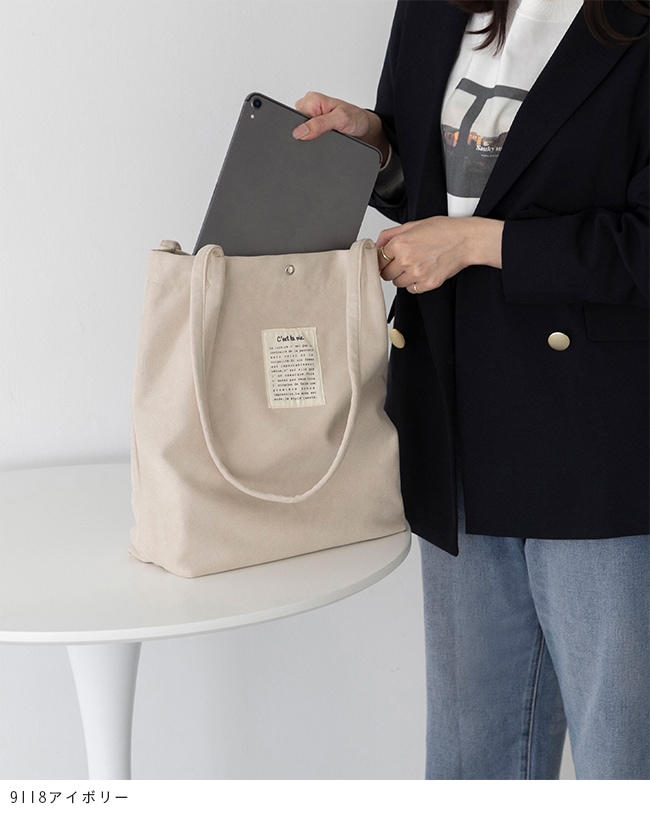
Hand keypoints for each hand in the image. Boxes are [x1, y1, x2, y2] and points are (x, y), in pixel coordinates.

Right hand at [293, 91, 389, 164]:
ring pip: (302, 134)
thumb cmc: (356, 118)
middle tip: (326, 133)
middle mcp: (309, 107)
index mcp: (311, 99)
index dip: (301, 128)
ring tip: (328, 134)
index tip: (314, 134)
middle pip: (298, 126)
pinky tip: (325, 139)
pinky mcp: (314, 127)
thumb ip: (319, 124)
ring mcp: (311, 118)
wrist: (364, 128)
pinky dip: (315, 142)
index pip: (296, 116)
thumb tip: (300, 132)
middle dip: (308, 135)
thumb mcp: (340, 119)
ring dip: (313, 139)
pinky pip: (308, 137)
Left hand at [377, 216, 503, 292]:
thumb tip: (377, 244)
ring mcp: (416, 274)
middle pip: (385, 274)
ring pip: (397, 283)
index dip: (383, 259)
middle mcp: (406, 260)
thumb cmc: (443, 230)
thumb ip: (390, 234)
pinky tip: (423, 271)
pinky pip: (412, 289)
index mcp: (400, 244)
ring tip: (416, 264)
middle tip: (404, 261)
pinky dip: (415, 283)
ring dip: (403, 276)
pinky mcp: (427, 284)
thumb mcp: (413, 225)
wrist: (466, 240)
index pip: (378, 260)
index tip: (388, 258)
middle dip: (392, 268)